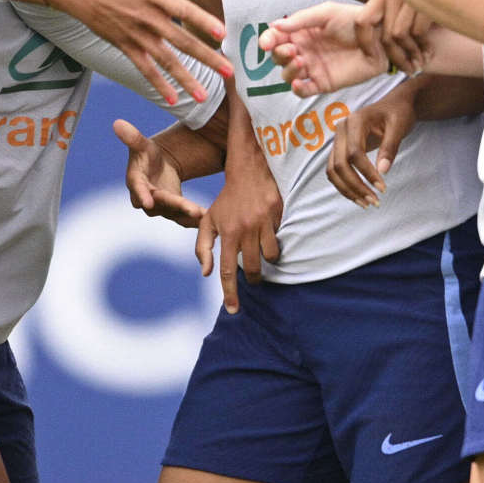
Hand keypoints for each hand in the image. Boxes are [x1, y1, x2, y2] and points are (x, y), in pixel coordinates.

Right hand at [12, 0, 229, 108]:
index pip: (183, 10)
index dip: (202, 21)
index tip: (222, 33)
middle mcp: (148, 17)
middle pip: (181, 40)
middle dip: (207, 57)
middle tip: (229, 72)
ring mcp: (136, 34)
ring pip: (165, 60)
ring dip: (186, 79)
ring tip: (204, 96)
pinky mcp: (125, 45)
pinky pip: (145, 69)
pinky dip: (159, 84)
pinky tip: (175, 99)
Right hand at [112, 118, 203, 228]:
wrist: (158, 166)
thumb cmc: (147, 154)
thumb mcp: (141, 145)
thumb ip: (132, 137)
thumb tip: (117, 123)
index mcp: (136, 183)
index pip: (138, 190)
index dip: (142, 195)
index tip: (148, 202)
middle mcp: (146, 199)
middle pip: (161, 205)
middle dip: (176, 207)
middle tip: (193, 210)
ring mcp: (161, 207)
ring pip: (174, 214)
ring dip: (188, 216)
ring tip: (204, 215)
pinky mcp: (174, 212)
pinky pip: (183, 218)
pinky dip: (194, 220)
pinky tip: (208, 218)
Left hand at [197, 141, 282, 313]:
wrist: (249, 172)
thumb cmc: (227, 200)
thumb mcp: (208, 221)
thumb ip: (203, 247)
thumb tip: (206, 273)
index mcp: (227, 233)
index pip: (226, 270)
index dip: (230, 293)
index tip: (234, 310)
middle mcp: (245, 230)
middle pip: (252, 269)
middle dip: (253, 279)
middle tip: (253, 278)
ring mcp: (263, 223)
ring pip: (271, 257)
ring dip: (267, 261)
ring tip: (262, 252)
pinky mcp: (278, 217)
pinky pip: (280, 240)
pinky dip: (276, 243)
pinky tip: (270, 234)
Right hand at [259, 0, 389, 95]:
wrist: (379, 37)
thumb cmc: (354, 20)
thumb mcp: (326, 13)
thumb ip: (301, 20)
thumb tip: (275, 26)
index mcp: (300, 32)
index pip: (276, 38)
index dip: (267, 40)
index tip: (266, 42)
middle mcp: (303, 50)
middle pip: (278, 57)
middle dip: (279, 54)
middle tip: (292, 50)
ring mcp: (312, 68)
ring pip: (287, 74)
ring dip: (288, 69)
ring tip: (300, 60)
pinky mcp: (324, 83)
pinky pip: (304, 91)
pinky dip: (297, 89)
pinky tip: (298, 82)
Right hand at [326, 83, 417, 207]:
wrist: (394, 106)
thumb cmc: (398, 113)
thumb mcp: (399, 127)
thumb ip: (390, 147)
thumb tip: (383, 172)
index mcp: (355, 121)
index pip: (354, 153)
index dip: (367, 173)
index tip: (383, 188)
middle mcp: (341, 129)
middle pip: (339, 164)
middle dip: (355, 186)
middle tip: (375, 202)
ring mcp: (337, 139)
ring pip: (333, 171)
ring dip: (348, 190)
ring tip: (367, 203)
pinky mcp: (339, 149)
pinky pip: (335, 171)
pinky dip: (344, 186)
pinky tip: (360, 197)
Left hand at [369, 0, 433, 74]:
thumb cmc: (434, 1)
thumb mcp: (409, 5)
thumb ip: (392, 20)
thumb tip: (374, 50)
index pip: (362, 22)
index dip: (365, 44)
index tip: (375, 59)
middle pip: (384, 33)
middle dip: (397, 58)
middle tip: (409, 70)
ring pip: (398, 35)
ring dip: (411, 53)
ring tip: (422, 60)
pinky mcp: (424, 0)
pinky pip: (417, 32)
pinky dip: (424, 45)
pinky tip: (430, 50)